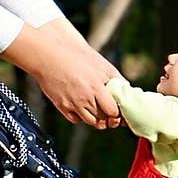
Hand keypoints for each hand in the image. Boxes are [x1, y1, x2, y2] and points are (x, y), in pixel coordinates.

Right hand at [1, 19, 122, 127]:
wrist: (50, 55)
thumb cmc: (76, 56)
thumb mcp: (101, 64)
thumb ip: (116, 79)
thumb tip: (128, 90)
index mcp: (96, 87)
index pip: (113, 111)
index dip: (118, 113)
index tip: (119, 110)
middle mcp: (85, 98)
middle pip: (103, 119)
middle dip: (110, 119)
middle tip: (112, 114)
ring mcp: (72, 103)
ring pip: (90, 122)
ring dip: (98, 120)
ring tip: (99, 111)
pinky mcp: (61, 105)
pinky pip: (76, 120)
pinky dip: (82, 117)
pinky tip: (84, 108)